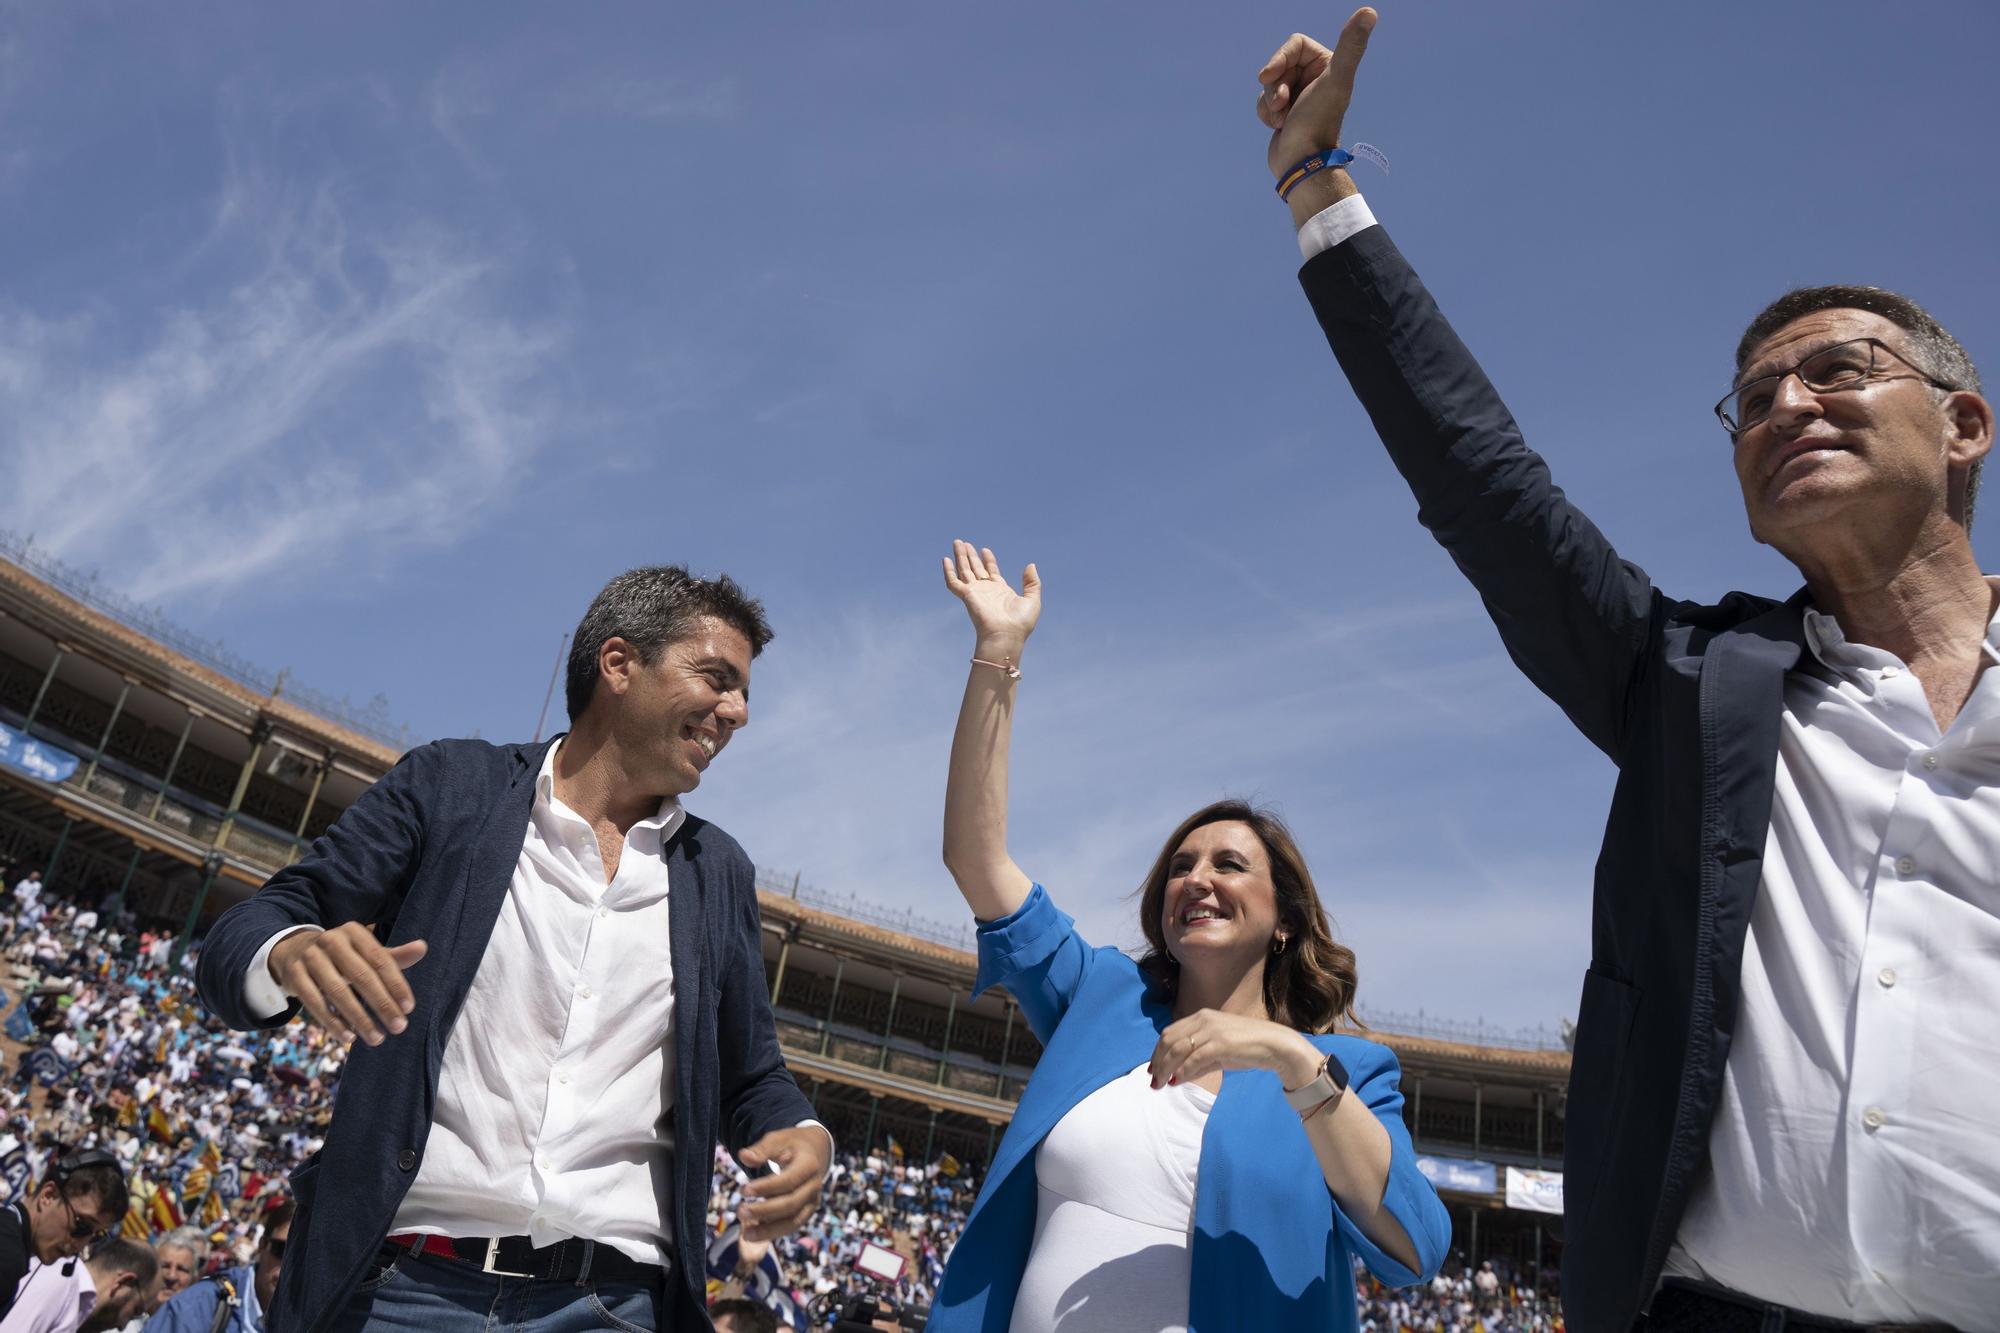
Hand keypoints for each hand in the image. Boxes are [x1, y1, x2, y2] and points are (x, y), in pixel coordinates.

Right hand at [268, 923, 426, 1046]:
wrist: (293, 950)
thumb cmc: (341, 956)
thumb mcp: (365, 952)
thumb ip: (393, 956)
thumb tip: (423, 948)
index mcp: (354, 932)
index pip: (380, 960)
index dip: (396, 984)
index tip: (409, 1008)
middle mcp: (332, 940)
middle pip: (361, 976)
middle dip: (382, 1004)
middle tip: (399, 1027)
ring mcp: (310, 957)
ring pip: (337, 992)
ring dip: (359, 1018)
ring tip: (376, 1038)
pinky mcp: (294, 975)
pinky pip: (314, 1002)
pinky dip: (332, 1021)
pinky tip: (349, 1037)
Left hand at [737, 1126, 830, 1242]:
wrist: (814, 1151)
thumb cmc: (791, 1145)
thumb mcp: (778, 1139)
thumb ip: (761, 1149)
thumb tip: (743, 1157)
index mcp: (809, 1165)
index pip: (789, 1180)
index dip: (766, 1187)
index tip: (743, 1190)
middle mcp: (815, 1186)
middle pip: (791, 1204)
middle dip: (765, 1210)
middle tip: (740, 1211)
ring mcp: (812, 1201)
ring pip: (793, 1222)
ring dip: (769, 1230)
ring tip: (745, 1234)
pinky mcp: (806, 1212)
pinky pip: (791, 1226)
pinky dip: (773, 1232)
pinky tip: (753, 1234)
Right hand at [941, 540, 1040, 657]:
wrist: (1006, 636)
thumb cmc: (1020, 623)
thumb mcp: (1032, 600)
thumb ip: (1032, 582)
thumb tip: (1030, 565)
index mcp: (1000, 591)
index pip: (991, 571)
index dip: (988, 560)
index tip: (985, 549)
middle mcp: (986, 590)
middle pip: (975, 568)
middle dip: (970, 555)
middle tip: (963, 542)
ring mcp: (975, 593)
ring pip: (964, 571)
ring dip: (960, 557)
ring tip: (957, 542)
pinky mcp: (967, 596)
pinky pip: (953, 582)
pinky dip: (948, 571)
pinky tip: (946, 559)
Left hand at [1147, 1008, 1321, 1090]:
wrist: (1277, 1045)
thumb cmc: (1249, 1048)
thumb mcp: (1219, 1052)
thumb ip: (1198, 1061)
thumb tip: (1176, 1076)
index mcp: (1201, 1016)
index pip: (1170, 1032)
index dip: (1157, 1052)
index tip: (1153, 1069)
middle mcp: (1204, 1019)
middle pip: (1169, 1040)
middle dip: (1158, 1061)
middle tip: (1153, 1081)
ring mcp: (1212, 1030)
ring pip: (1178, 1049)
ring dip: (1166, 1068)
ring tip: (1161, 1084)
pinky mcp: (1221, 1043)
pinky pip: (1194, 1058)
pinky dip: (1182, 1071)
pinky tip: (1177, 1082)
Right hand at [1257, 8, 1375, 180]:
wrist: (1302, 163)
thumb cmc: (1316, 122)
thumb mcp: (1334, 80)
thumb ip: (1351, 46)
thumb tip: (1370, 12)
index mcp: (1328, 65)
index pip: (1294, 45)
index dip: (1279, 59)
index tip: (1269, 76)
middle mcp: (1315, 78)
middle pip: (1280, 64)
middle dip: (1275, 85)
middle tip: (1282, 104)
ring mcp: (1300, 96)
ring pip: (1270, 84)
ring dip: (1270, 102)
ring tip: (1282, 119)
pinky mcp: (1286, 112)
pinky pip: (1265, 101)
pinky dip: (1266, 113)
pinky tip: (1278, 127)